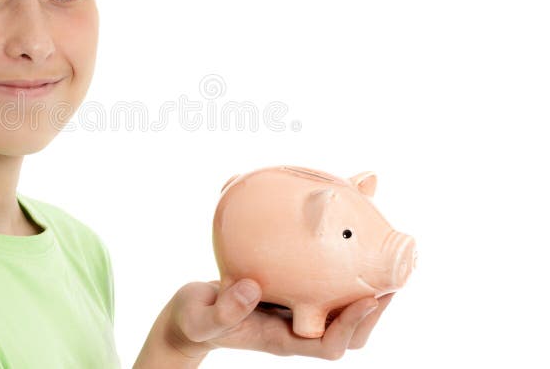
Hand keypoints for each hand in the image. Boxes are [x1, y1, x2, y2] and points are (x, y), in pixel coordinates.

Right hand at [164, 279, 393, 360]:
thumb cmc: (194, 320)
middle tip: (390, 277)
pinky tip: (340, 234)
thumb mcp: (201, 317)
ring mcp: (293, 309)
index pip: (329, 344)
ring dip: (363, 287)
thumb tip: (251, 288)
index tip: (368, 300)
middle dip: (373, 308)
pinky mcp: (288, 289)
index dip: (353, 326)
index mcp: (281, 339)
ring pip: (340, 306)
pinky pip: (321, 282)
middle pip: (348, 330)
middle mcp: (295, 326)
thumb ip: (222, 309)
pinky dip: (337, 265)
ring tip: (379, 257)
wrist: (188, 317)